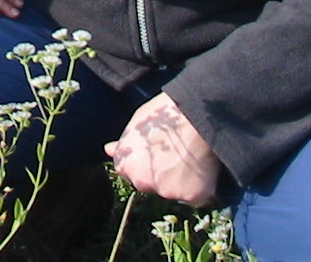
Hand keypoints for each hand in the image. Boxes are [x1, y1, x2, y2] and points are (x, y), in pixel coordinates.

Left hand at [104, 92, 221, 204]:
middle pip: (151, 184)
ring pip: (173, 191)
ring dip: (181, 182)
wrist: (194, 116)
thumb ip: (123, 143)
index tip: (158, 151)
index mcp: (126, 165)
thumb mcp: (137, 124)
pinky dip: (199, 186)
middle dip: (161, 175)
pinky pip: (195, 197)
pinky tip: (202, 166)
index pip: (131, 172)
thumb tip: (107, 150)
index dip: (146, 162)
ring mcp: (166, 191)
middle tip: (176, 154)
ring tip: (190, 157)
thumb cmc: (165, 114)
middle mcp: (142, 182)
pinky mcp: (191, 197)